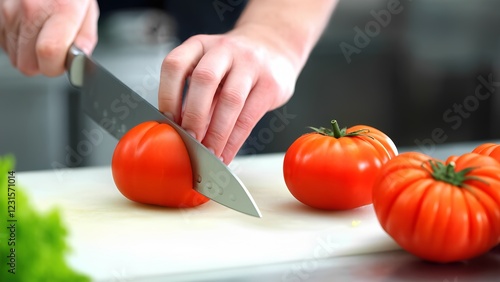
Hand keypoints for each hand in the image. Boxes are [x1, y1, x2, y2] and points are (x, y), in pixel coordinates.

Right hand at [0, 0, 98, 75]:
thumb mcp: (87, 9)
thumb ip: (85, 38)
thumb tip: (80, 59)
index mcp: (60, 9)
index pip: (49, 52)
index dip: (56, 66)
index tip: (62, 63)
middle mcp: (30, 9)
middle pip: (27, 64)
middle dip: (43, 65)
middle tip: (54, 52)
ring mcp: (9, 10)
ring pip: (14, 57)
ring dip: (29, 54)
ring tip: (41, 36)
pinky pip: (4, 44)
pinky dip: (17, 43)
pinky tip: (29, 30)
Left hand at [158, 25, 298, 163]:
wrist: (274, 49)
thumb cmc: (234, 66)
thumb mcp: (210, 69)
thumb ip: (194, 96)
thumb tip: (177, 133)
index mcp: (199, 45)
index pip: (176, 65)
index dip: (167, 95)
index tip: (167, 122)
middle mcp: (224, 50)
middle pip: (204, 79)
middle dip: (193, 115)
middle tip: (188, 141)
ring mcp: (250, 64)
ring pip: (231, 99)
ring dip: (216, 132)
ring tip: (208, 153)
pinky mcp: (270, 84)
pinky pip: (249, 116)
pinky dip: (234, 141)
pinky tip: (226, 154)